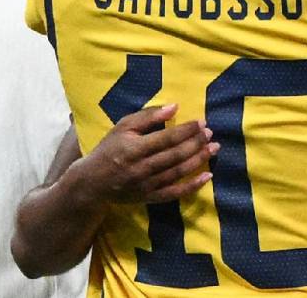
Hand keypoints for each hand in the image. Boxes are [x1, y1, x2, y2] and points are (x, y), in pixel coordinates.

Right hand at [73, 104, 218, 205]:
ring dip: (199, 160)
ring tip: (214, 148)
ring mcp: (147, 185)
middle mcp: (142, 168)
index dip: (186, 130)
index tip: (202, 122)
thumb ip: (148, 116)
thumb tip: (174, 107)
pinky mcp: (150, 198)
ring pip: (178, 172)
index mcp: (134, 148)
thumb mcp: (123, 127)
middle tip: (210, 134)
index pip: (167, 138)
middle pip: (175, 155)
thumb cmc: (109, 149)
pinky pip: (175, 193)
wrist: (92, 183)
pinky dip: (193, 186)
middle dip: (196, 143)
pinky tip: (208, 176)